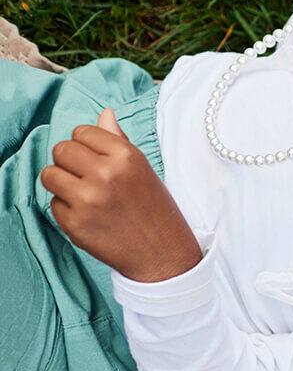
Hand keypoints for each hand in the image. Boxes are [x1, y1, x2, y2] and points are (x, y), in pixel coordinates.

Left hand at [40, 109, 201, 282]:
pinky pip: (54, 203)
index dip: (87, 147)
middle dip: (71, 163)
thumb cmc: (155, 211)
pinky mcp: (75, 223)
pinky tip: (90, 218)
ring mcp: (88, 199)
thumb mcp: (144, 171)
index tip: (99, 162)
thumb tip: (104, 114)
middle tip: (89, 180)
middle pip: (61, 150)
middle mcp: (106, 174)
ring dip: (62, 183)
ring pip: (49, 174)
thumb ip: (118, 142)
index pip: (82, 132)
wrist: (164, 256)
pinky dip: (67, 210)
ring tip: (85, 196)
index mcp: (126, 157)